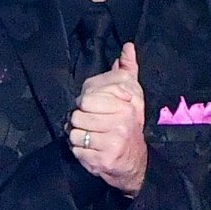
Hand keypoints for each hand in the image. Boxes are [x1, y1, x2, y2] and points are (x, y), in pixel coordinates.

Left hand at [70, 41, 147, 195]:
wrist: (135, 162)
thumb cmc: (129, 125)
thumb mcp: (132, 96)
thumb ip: (128, 70)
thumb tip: (128, 47)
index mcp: (126, 106)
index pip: (86, 100)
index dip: (84, 104)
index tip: (93, 109)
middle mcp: (121, 124)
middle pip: (78, 117)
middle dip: (80, 122)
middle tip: (91, 125)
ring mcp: (112, 144)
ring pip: (74, 135)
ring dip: (79, 137)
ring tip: (92, 138)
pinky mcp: (102, 161)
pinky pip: (76, 152)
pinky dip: (80, 152)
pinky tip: (92, 150)